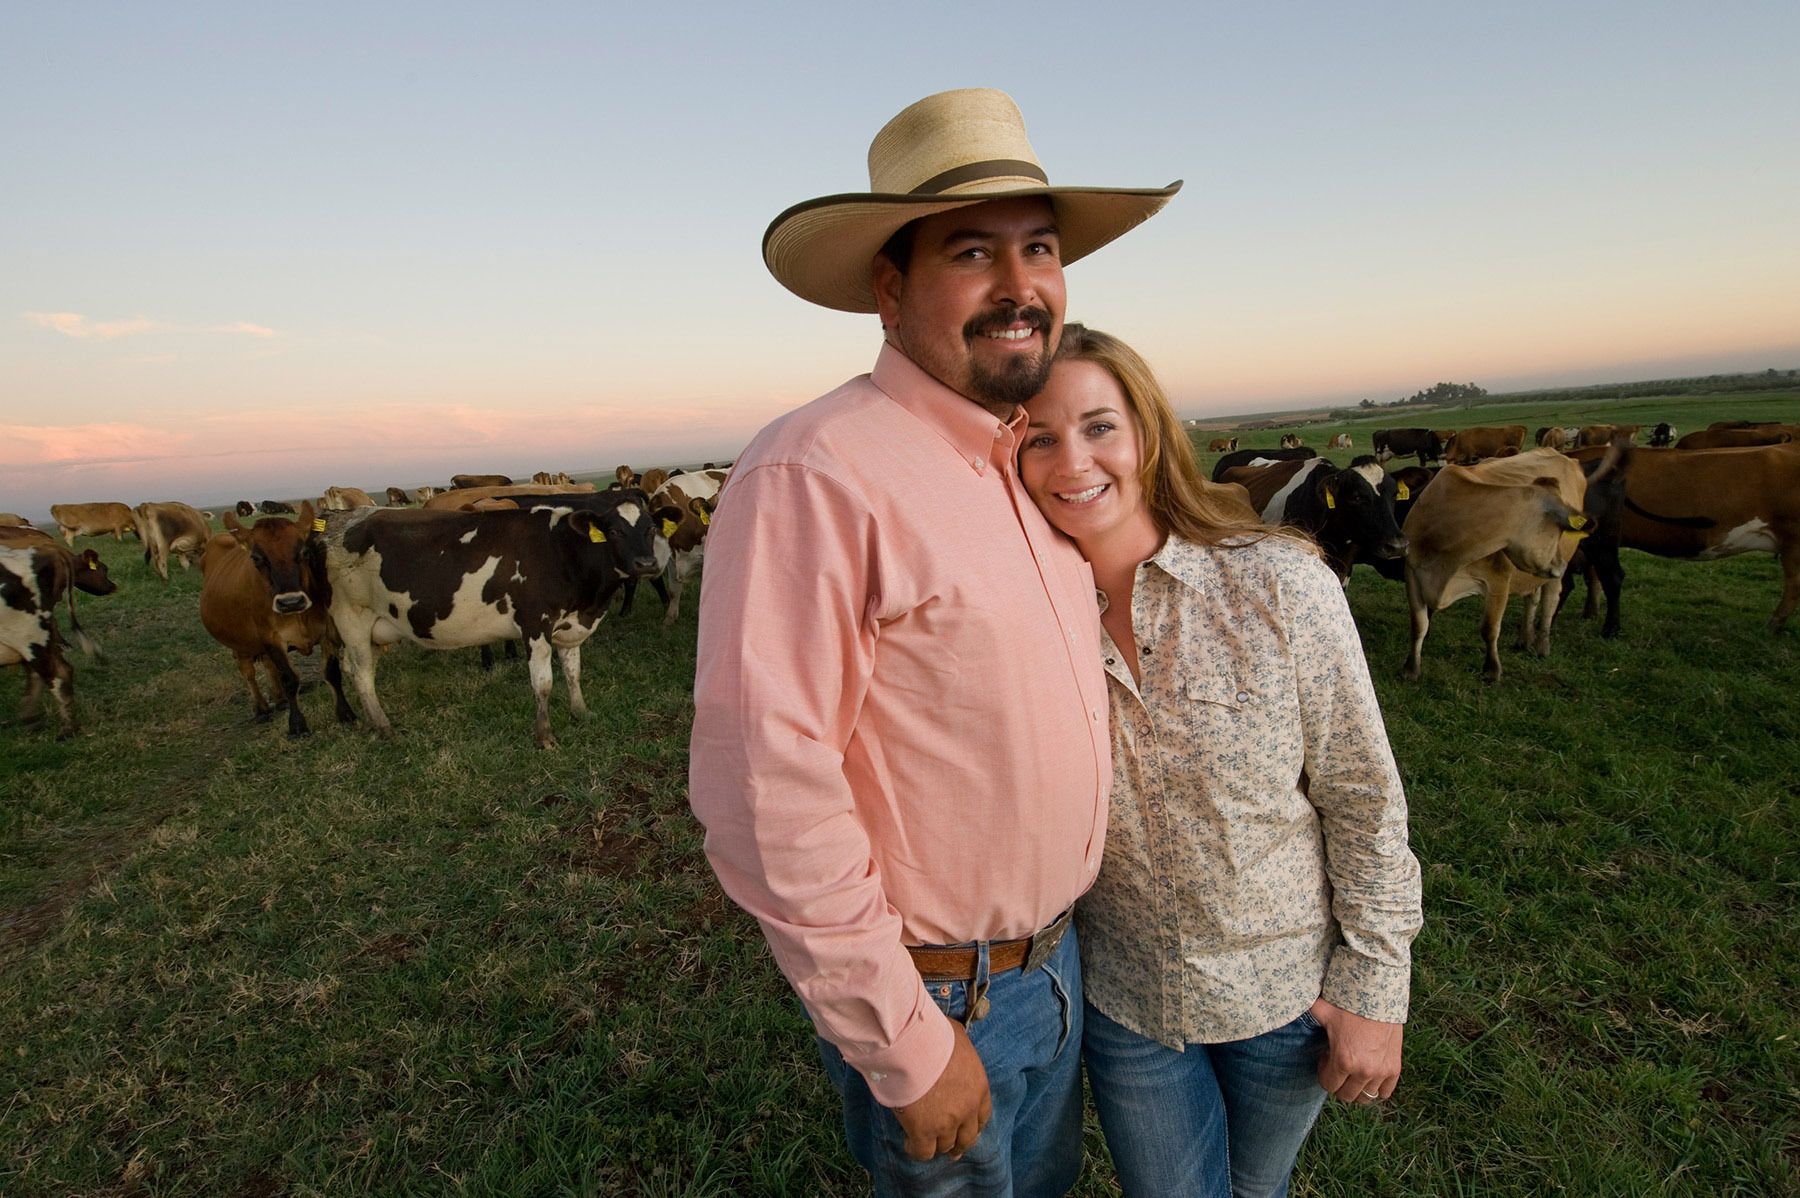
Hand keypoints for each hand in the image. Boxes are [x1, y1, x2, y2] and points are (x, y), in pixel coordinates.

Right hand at [894, 1019, 991, 1160]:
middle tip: (951, 1149)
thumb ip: (959, 1046)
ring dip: (937, 1145)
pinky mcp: (924, 1131)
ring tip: (925, 1143)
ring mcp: (946, 1123)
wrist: (912, 1047)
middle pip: (967, 1137)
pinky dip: (917, 1150)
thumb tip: (952, 1038)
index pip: (983, 1116)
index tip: (967, 1130)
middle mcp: (967, 1109)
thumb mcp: (957, 1036)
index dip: (974, 1126)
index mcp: (979, 1087)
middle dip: (959, 1144)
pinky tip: (910, 1143)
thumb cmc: (933, 1035)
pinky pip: (923, 1152)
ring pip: (945, 1146)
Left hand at [1310, 997, 1402, 1103]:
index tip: (1326, 1059)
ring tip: (1354, 1067)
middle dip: (1339, 1083)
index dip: (1324, 1073)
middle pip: (1347, 1096)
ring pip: (1366, 1097)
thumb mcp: (1322, 1009)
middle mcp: (1363, 1071)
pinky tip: (1370, 1072)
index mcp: (1343, 1060)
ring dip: (1357, 1087)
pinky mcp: (1395, 1068)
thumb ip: (1306, 1016)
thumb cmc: (1349, 1002)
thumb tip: (1285, 1008)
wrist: (1380, 994)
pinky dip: (1377, 1087)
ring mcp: (1381, 1071)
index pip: (1329, 1086)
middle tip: (1339, 1065)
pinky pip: (1385, 1092)